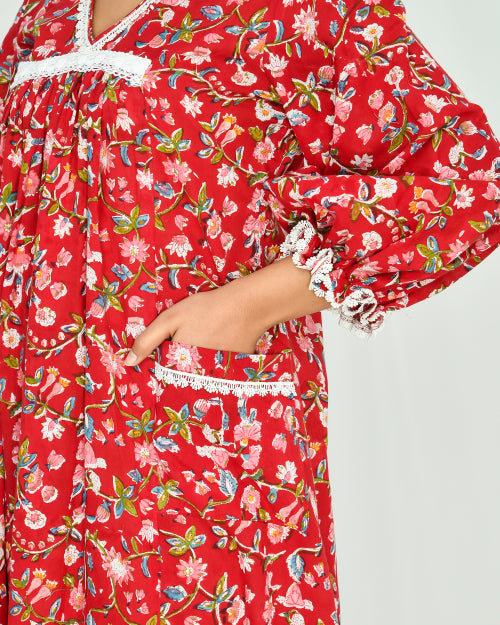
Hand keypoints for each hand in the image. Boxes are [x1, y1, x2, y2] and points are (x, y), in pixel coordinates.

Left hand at [123, 256, 329, 366]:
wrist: (246, 306)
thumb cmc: (205, 309)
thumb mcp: (170, 319)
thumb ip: (147, 341)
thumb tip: (127, 362)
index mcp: (178, 364)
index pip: (163, 374)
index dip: (162, 363)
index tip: (166, 352)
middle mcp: (196, 375)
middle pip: (182, 377)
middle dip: (180, 366)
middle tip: (191, 342)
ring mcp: (216, 375)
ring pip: (199, 377)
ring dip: (198, 367)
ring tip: (206, 343)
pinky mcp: (232, 372)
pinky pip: (218, 374)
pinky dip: (216, 365)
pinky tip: (220, 345)